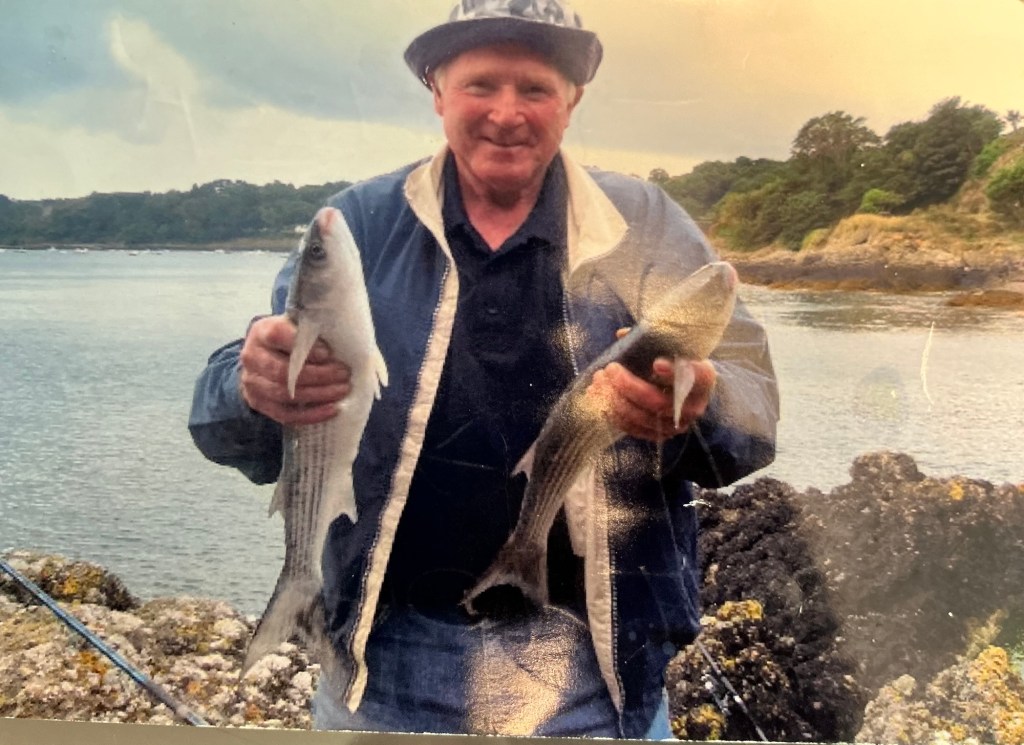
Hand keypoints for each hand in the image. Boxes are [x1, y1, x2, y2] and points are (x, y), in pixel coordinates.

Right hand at [238, 315, 350, 425]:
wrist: (262, 357)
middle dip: (318, 375)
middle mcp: (252, 357)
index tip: (327, 353)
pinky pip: (285, 415)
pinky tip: (332, 409)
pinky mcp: (258, 403)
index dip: (302, 346)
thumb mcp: (295, 326)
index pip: (276, 336)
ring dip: (318, 394)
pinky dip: (311, 414)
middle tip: (343, 374)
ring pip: (285, 394)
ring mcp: (252, 383)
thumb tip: (341, 344)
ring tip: (341, 390)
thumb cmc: (287, 339)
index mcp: (261, 332)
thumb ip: (310, 332)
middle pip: (282, 371)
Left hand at [586, 352, 715, 442]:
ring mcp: (676, 424)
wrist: (687, 388)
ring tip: (598, 381)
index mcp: (703, 378)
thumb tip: (622, 335)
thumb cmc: (676, 361)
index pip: (697, 376)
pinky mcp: (659, 435)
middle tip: (609, 369)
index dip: (675, 373)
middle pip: (657, 401)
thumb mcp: (672, 347)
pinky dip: (611, 413)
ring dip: (614, 400)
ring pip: (641, 417)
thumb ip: (653, 340)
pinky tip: (597, 397)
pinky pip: (632, 428)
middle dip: (627, 385)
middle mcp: (694, 406)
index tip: (656, 363)